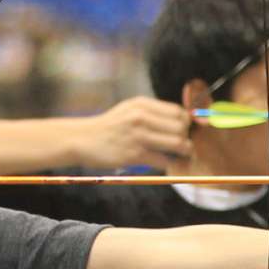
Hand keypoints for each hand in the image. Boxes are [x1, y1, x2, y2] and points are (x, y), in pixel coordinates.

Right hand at [73, 97, 192, 171]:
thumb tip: (183, 118)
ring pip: (177, 144)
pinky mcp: (133, 155)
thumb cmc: (110, 126)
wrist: (82, 139)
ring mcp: (137, 136)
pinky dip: (165, 164)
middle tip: (181, 146)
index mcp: (142, 104)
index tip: (182, 131)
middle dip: (185, 138)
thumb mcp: (129, 109)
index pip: (179, 112)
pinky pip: (163, 161)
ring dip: (181, 153)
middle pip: (181, 128)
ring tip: (177, 156)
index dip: (185, 123)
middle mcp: (141, 117)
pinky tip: (160, 162)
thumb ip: (153, 111)